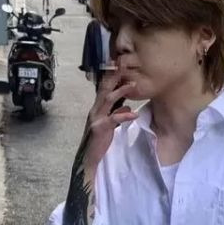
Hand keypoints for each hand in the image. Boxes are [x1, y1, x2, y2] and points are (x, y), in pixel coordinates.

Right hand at [62, 71, 135, 224]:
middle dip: (114, 77)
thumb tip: (127, 107)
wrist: (90, 159)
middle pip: (104, 90)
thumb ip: (117, 115)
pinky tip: (133, 113)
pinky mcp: (100, 129)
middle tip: (123, 65)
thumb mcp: (110, 127)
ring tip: (133, 84)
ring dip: (121, 91)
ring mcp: (96, 119)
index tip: (120, 65)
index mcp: (97, 109)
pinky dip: (123, 115)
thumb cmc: (100, 143)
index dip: (111, 77)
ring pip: (108, 100)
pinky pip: (113, 119)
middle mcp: (94, 111)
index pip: (104, 89)